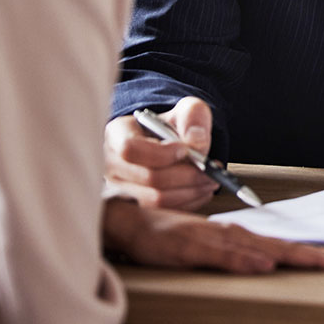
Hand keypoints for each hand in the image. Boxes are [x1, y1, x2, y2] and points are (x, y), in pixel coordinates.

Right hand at [103, 198, 323, 272]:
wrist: (130, 221)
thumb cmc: (169, 236)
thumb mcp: (208, 249)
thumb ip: (235, 256)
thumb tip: (268, 265)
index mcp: (238, 238)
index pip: (285, 247)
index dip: (318, 253)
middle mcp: (231, 235)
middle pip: (281, 247)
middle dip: (319, 254)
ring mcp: (211, 240)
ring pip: (258, 249)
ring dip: (291, 256)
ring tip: (322, 261)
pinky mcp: (189, 248)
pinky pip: (220, 255)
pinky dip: (242, 260)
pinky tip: (261, 265)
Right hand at [104, 97, 218, 209]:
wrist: (167, 143)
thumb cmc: (171, 126)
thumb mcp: (185, 110)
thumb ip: (193, 117)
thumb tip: (196, 144)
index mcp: (117, 134)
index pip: (130, 148)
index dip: (161, 153)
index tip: (185, 150)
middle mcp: (112, 165)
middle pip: (149, 178)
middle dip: (187, 175)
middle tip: (211, 170)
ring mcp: (120, 190)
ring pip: (156, 200)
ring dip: (190, 191)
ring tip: (210, 179)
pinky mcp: (134, 209)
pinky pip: (162, 214)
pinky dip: (187, 203)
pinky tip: (200, 190)